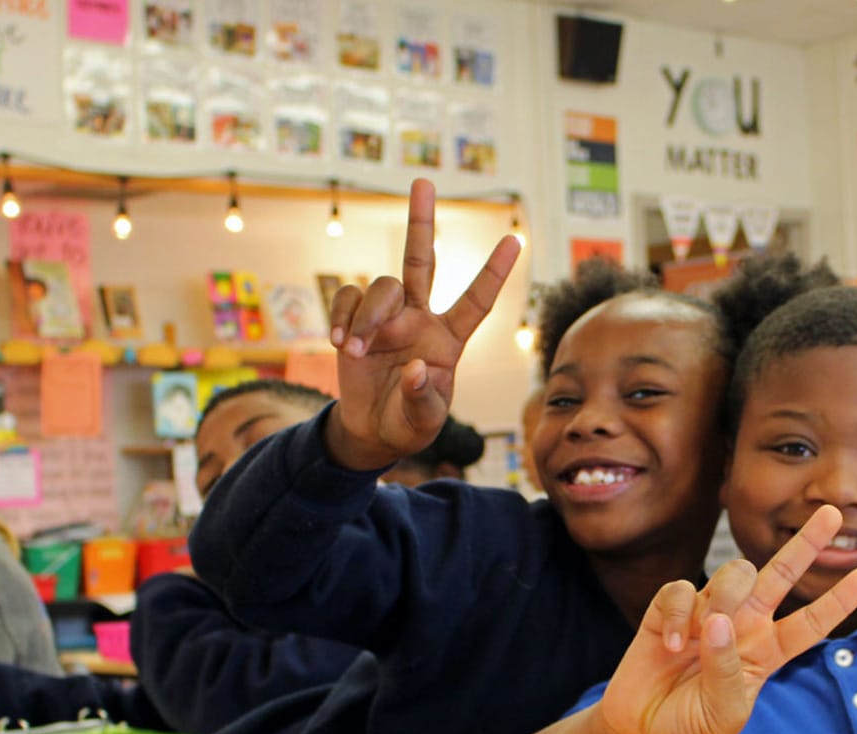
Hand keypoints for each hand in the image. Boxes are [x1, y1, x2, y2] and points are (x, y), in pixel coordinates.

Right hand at [325, 179, 520, 470]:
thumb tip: (417, 368)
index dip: (494, 273)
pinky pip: (348, 297)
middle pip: (423, 260)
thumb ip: (424, 399)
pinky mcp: (357, 319)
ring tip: (354, 350)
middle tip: (424, 181)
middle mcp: (421, 318)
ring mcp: (388, 316)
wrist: (371, 429)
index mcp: (449, 339)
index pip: (476, 301)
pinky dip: (342, 317)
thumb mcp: (423, 422)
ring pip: (381, 285)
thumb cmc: (407, 423)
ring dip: (367, 316)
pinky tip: (340, 344)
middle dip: (422, 221)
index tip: (515, 240)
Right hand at [599, 506, 856, 733]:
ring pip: (732, 574)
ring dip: (726, 595)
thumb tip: (720, 621)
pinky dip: (681, 613)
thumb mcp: (723, 713)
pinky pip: (681, 590)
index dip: (836, 601)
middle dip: (806, 544)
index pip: (810, 623)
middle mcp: (742, 627)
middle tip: (830, 513)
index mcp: (766, 653)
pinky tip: (675, 644)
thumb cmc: (691, 729)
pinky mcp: (669, 613)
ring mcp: (706, 615)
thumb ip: (726, 669)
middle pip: (780, 575)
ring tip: (709, 629)